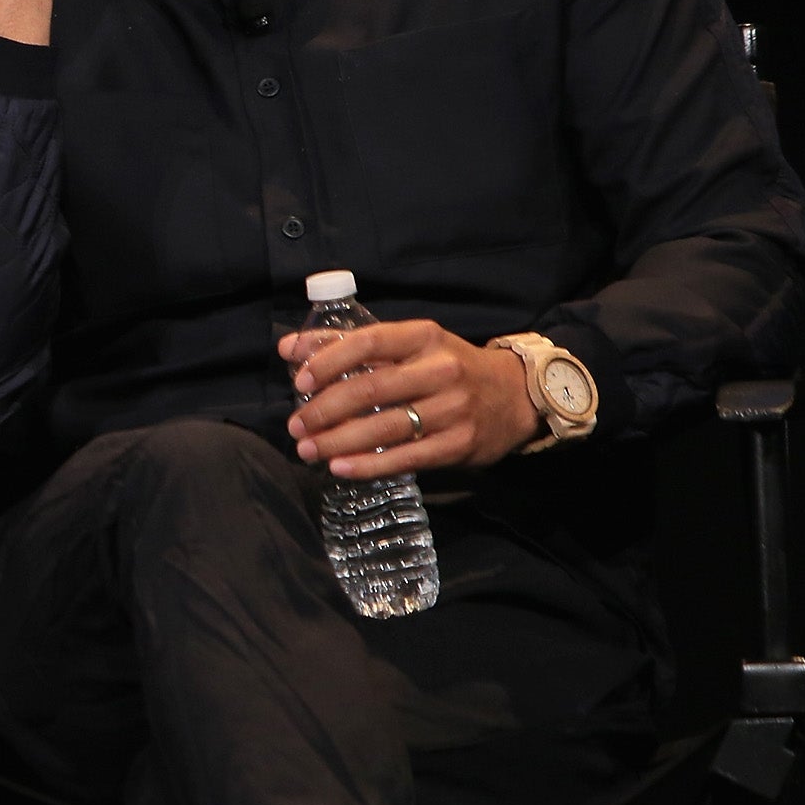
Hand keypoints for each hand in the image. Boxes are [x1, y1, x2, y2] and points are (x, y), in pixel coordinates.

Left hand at [279, 321, 542, 478]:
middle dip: (325, 409)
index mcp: (423, 337)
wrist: (516, 396)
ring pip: (385, 427)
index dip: (328, 361)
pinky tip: (340, 467)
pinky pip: (406, 457)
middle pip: (371, 389)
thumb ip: (349, 345)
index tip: (299, 381)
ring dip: (339, 441)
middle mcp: (440, 370)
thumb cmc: (449, 366)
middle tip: (295, 425)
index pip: (367, 342)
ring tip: (307, 449)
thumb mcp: (409, 344)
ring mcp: (453, 409)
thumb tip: (288, 348)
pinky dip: (369, 464)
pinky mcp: (459, 444)